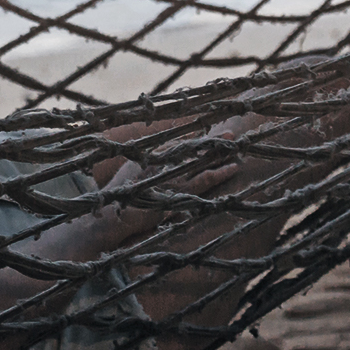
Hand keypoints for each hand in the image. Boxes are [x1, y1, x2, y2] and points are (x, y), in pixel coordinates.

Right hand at [69, 144, 241, 252]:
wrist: (114, 216)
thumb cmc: (119, 197)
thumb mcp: (130, 173)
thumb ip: (146, 165)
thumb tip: (156, 161)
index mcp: (152, 155)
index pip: (179, 143)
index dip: (196, 137)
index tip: (209, 132)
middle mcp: (163, 162)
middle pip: (193, 147)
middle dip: (212, 140)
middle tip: (229, 133)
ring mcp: (172, 176)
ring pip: (202, 160)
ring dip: (220, 153)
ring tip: (236, 147)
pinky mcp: (178, 192)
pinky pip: (205, 180)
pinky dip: (219, 173)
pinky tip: (232, 168)